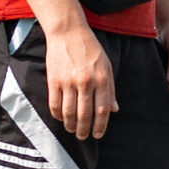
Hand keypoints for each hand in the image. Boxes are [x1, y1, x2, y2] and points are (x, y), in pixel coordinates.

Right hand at [46, 23, 116, 138]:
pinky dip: (57, 115)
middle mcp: (85, 82)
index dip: (100, 126)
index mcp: (101, 79)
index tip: (98, 135)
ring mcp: (68, 81)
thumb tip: (114, 110)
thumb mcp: (107, 66)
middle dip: (84, 130)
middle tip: (83, 136)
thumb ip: (110, 89)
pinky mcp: (53, 80)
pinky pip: (55, 104)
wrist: (68, 32)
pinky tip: (61, 118)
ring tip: (72, 130)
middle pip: (84, 114)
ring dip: (70, 125)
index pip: (102, 110)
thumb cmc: (90, 49)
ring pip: (69, 112)